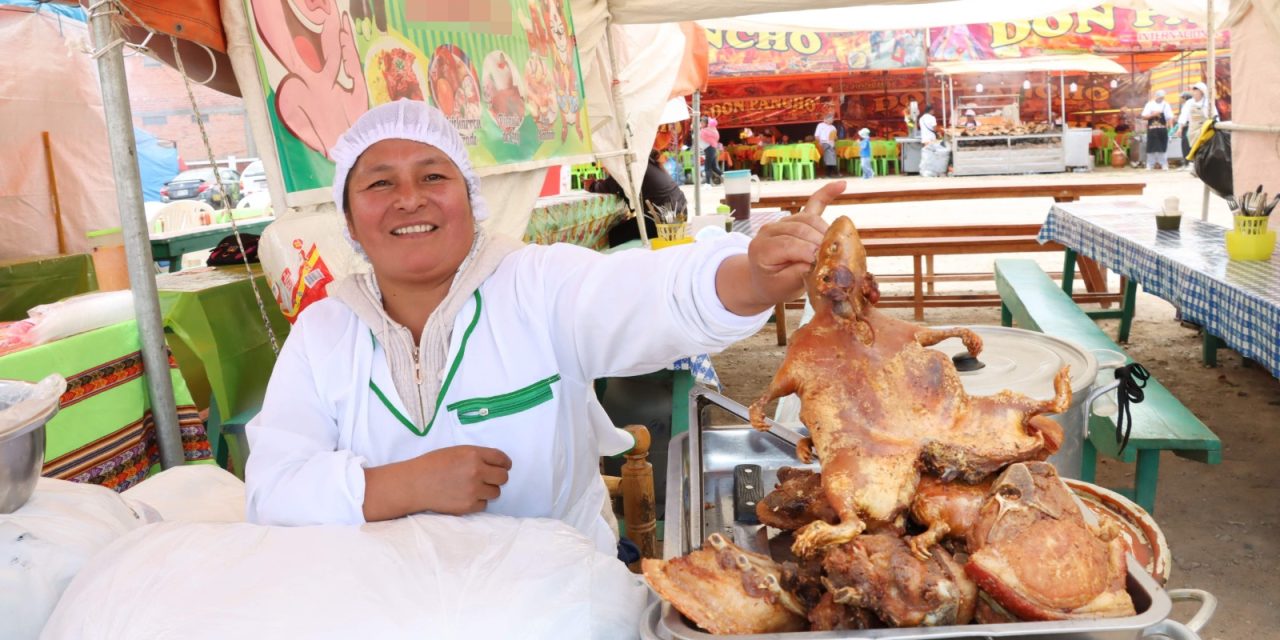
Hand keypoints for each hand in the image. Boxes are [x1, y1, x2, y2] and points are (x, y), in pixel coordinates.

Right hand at [363, 445, 511, 520]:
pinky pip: (484, 505)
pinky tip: (465, 496)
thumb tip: (496, 464)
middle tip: (489, 478)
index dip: (505, 463)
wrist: (414, 484)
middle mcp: (476, 471)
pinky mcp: (468, 506)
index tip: (505, 466)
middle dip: (498, 477)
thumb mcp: (456, 452)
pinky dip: (478, 502)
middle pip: (503, 477)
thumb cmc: (432, 465)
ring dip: (488, 490)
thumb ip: (476, 456)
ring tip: (473, 488)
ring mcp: (473, 490)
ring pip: (495, 492)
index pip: (501, 458)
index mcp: (473, 454)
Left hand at [716, 181, 846, 314]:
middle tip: (836, 258)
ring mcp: (783, 222)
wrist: (762, 279)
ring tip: (837, 247)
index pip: (789, 244)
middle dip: (821, 243)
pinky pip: (813, 204)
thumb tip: (818, 263)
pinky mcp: (796, 219)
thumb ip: (797, 274)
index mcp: (762, 248)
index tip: (826, 265)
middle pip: (801, 229)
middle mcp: (769, 230)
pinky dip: (827, 194)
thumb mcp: (782, 287)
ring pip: (809, 219)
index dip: (810, 253)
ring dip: (826, 231)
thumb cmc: (773, 285)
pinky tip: (841, 185)